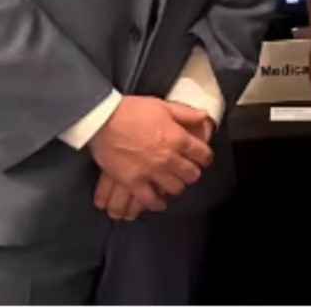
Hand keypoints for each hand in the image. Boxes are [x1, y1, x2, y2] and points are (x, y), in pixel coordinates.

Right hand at [88, 96, 213, 213]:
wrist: (105, 120)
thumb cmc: (135, 110)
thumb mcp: (165, 106)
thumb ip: (187, 114)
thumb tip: (204, 118)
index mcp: (178, 137)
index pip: (202, 153)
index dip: (205, 157)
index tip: (204, 159)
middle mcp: (168, 157)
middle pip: (190, 174)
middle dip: (192, 174)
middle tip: (189, 172)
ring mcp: (151, 171)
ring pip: (174, 188)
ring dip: (176, 187)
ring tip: (174, 184)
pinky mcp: (133, 182)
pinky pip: (149, 200)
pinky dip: (156, 204)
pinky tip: (159, 203)